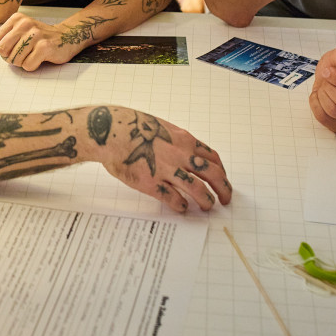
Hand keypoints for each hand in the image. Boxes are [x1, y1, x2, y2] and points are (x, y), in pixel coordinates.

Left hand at [0, 13, 83, 70]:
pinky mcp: (44, 47)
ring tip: (33, 55)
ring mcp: (35, 35)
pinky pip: (28, 65)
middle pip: (3, 50)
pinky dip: (32, 66)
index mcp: (17, 19)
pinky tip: (40, 59)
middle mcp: (25, 24)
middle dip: (10, 58)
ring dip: (23, 63)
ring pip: (15, 59)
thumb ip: (8, 37)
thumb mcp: (22, 30)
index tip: (14, 49)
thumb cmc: (41, 37)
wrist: (66, 37)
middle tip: (22, 55)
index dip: (3, 50)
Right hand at [98, 110, 231, 211]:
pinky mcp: (152, 183)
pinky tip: (182, 208)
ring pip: (198, 190)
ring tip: (207, 207)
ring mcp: (167, 170)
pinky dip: (182, 206)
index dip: (221, 172)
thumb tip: (186, 152)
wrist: (109, 132)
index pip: (212, 158)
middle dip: (224, 189)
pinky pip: (173, 199)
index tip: (222, 180)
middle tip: (225, 200)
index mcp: (184, 140)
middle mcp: (180, 155)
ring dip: (206, 201)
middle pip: (212, 174)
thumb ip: (176, 141)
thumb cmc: (131, 127)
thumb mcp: (161, 127)